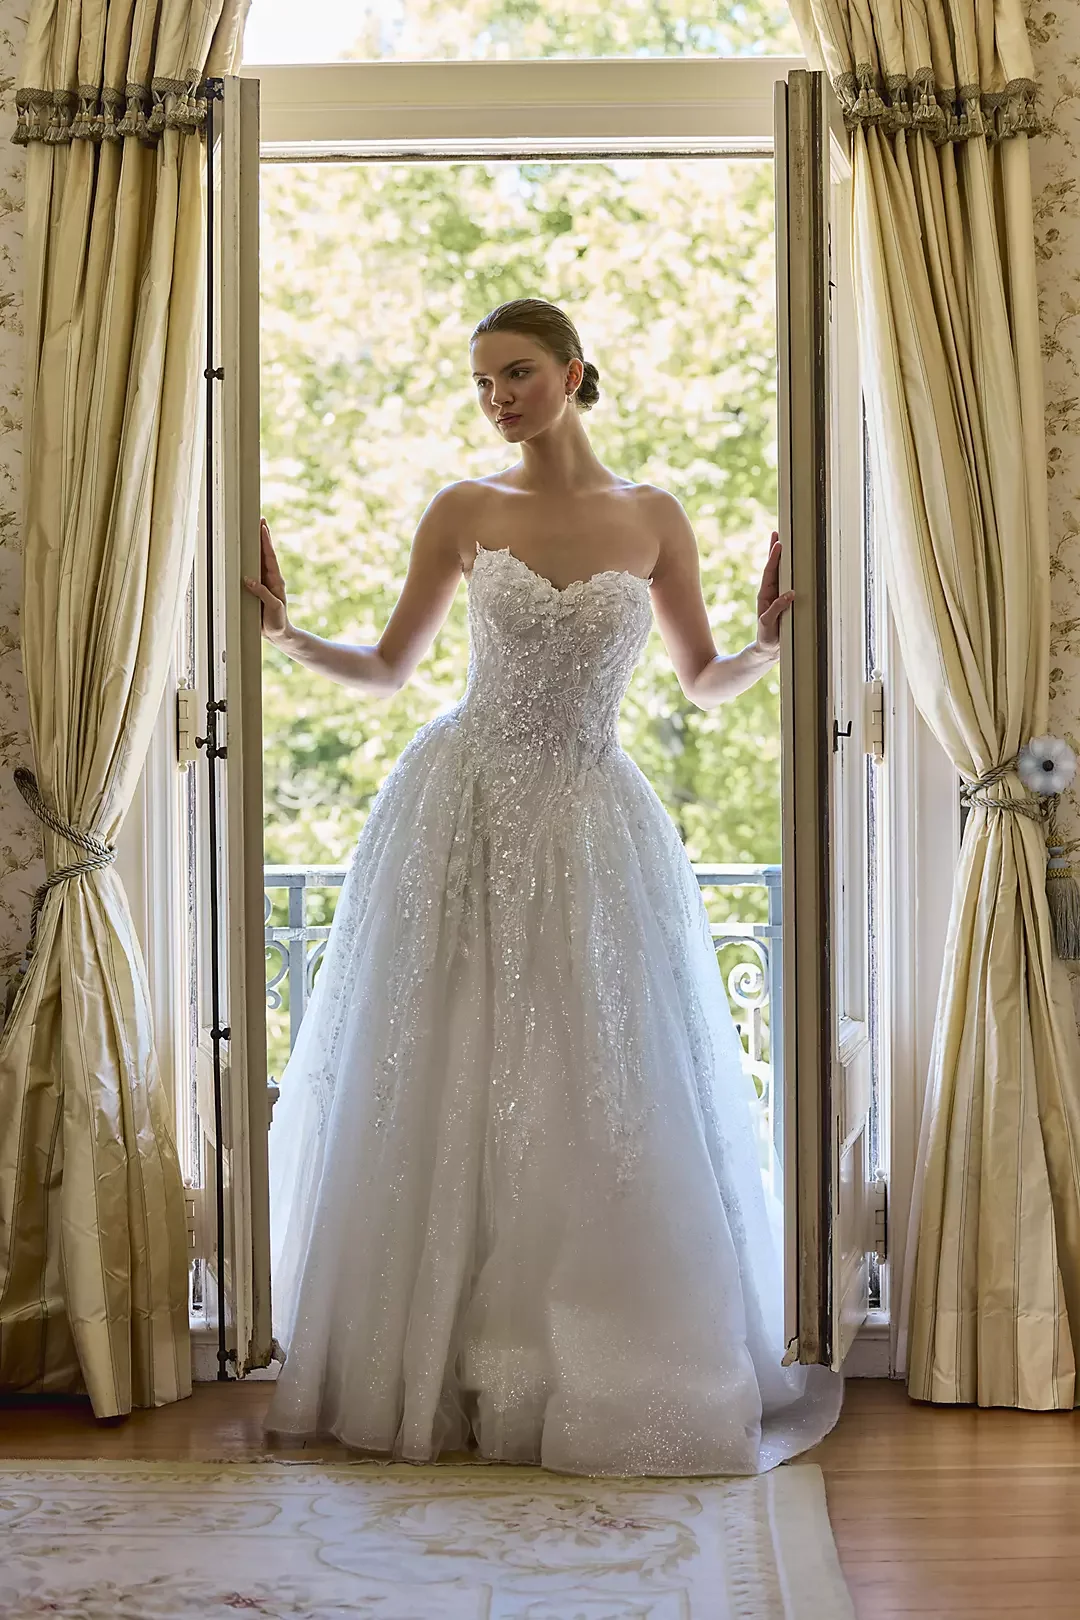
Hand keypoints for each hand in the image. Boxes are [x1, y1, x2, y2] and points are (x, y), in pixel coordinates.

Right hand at [243, 518, 291, 643]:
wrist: (278, 634)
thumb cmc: (277, 621)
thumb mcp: (273, 608)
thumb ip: (262, 593)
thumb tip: (249, 579)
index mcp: (276, 581)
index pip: (270, 557)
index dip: (266, 542)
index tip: (263, 527)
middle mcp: (270, 578)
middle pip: (265, 553)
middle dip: (263, 536)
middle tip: (260, 519)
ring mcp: (263, 582)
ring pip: (258, 560)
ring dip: (255, 545)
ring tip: (252, 530)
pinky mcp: (257, 588)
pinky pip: (251, 570)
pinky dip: (247, 560)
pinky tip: (242, 553)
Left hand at [753, 531, 794, 657]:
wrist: (768, 649)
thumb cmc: (767, 637)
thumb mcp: (769, 624)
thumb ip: (777, 609)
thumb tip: (790, 593)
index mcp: (765, 595)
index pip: (770, 573)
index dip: (774, 558)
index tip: (778, 544)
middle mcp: (771, 592)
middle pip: (773, 567)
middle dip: (774, 550)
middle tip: (777, 533)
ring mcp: (778, 595)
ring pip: (780, 573)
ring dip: (782, 557)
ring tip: (783, 541)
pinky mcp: (785, 601)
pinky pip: (789, 582)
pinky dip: (791, 571)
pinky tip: (795, 562)